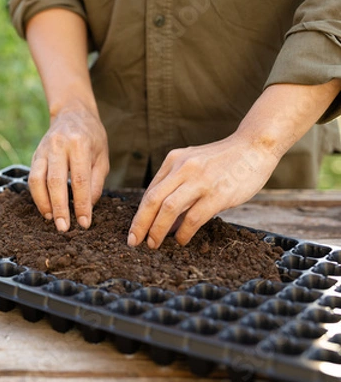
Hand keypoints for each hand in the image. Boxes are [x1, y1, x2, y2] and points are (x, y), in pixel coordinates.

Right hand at [28, 104, 109, 231]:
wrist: (72, 113)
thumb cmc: (92, 137)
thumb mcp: (102, 157)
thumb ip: (96, 182)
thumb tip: (88, 207)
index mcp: (80, 144)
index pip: (79, 179)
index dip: (81, 203)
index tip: (84, 222)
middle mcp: (59, 145)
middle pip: (55, 181)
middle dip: (59, 207)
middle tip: (64, 228)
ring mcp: (43, 149)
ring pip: (38, 180)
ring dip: (44, 203)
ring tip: (52, 219)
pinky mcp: (35, 154)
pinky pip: (32, 178)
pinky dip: (37, 196)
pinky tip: (45, 208)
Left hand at [127, 134, 278, 248]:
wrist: (255, 146)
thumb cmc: (225, 160)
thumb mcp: (194, 164)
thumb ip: (178, 186)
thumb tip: (165, 221)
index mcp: (174, 160)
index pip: (150, 192)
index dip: (140, 214)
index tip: (134, 231)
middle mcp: (183, 168)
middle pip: (152, 200)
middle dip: (140, 224)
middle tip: (134, 242)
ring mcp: (200, 180)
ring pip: (168, 209)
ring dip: (157, 230)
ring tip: (154, 244)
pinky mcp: (217, 193)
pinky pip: (193, 218)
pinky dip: (183, 232)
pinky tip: (181, 240)